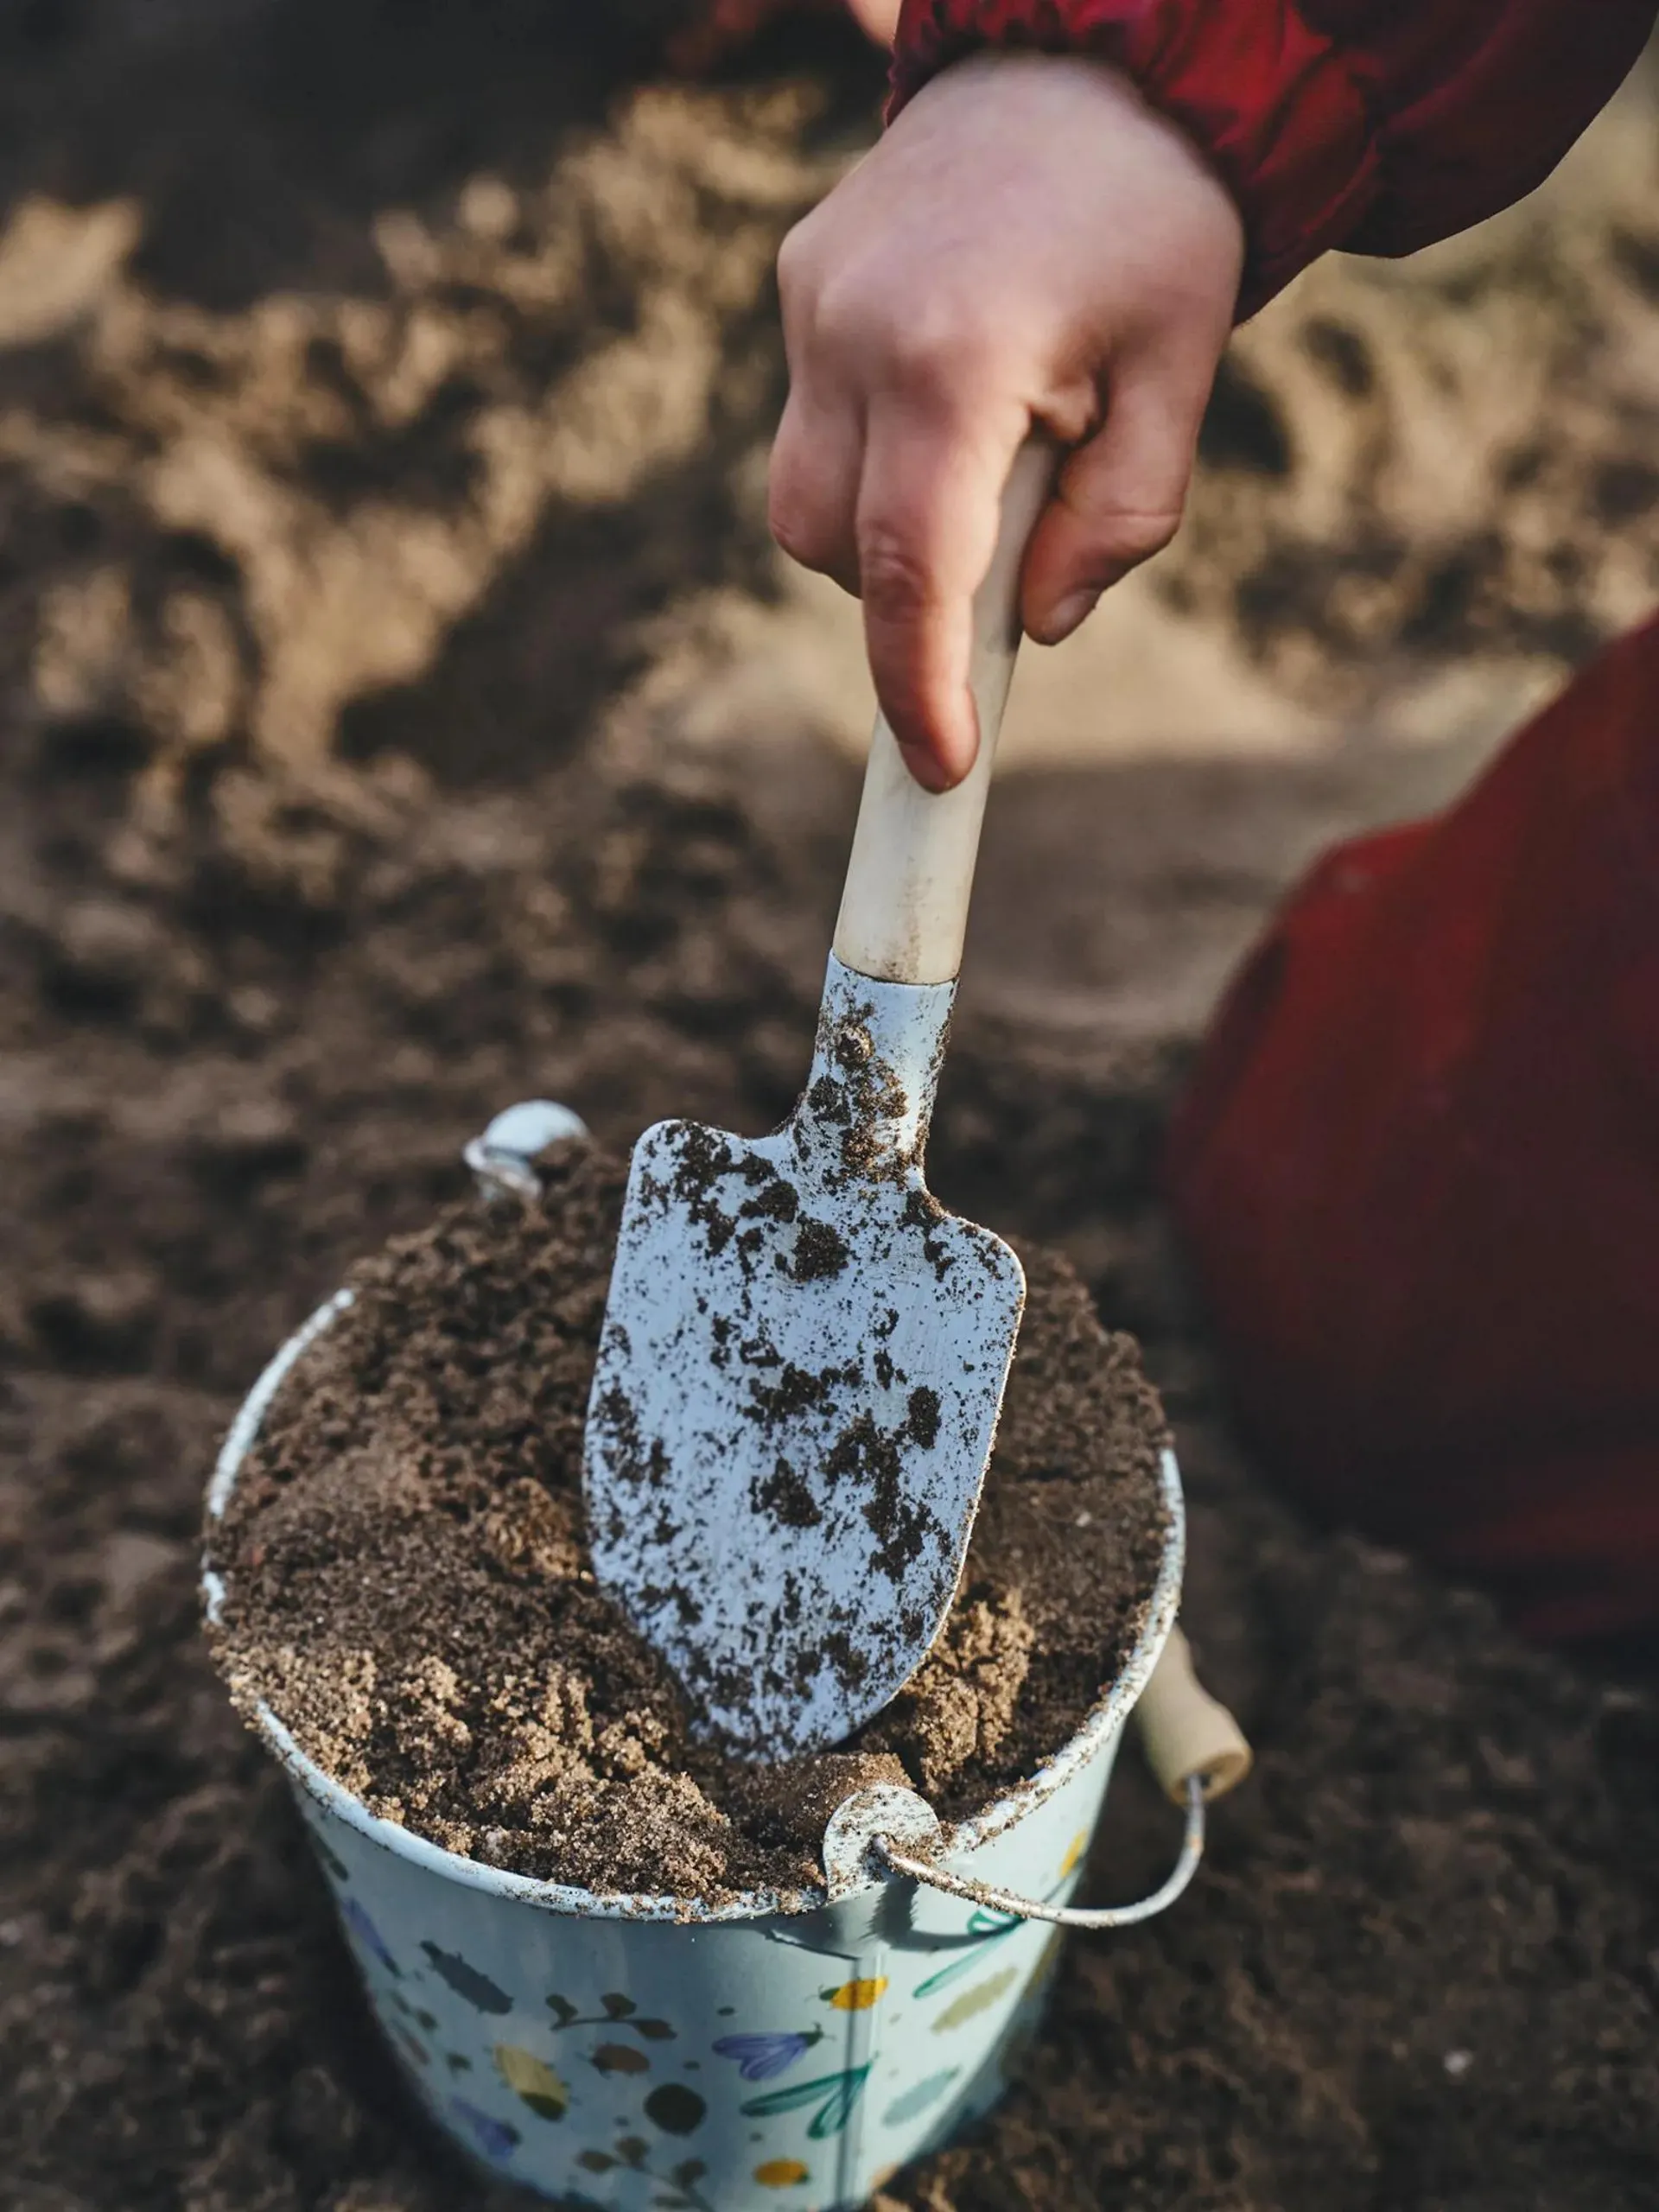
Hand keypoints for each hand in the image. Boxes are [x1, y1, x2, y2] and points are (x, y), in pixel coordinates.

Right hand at [769, 51, 1242, 789]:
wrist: (1089, 56)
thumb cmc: (1156, 222)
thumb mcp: (1179, 377)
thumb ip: (1117, 523)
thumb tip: (1037, 625)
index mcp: (958, 358)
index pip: (910, 570)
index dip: (917, 687)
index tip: (942, 766)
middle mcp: (855, 328)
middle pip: (834, 548)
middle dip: (906, 596)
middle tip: (1009, 546)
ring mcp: (813, 301)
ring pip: (802, 499)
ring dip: (876, 532)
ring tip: (981, 461)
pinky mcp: (800, 280)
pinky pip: (810, 420)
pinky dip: (869, 453)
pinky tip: (948, 391)